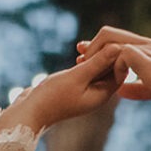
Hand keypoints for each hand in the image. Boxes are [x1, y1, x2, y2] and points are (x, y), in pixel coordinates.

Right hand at [0, 44, 126, 133]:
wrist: (30, 112)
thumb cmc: (53, 97)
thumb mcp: (77, 76)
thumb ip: (97, 62)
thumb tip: (118, 48)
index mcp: (102, 95)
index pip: (120, 72)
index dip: (118, 55)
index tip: (109, 41)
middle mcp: (97, 95)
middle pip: (110, 70)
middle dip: (106, 53)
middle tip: (96, 38)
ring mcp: (86, 92)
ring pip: (98, 69)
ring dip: (93, 55)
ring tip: (83, 44)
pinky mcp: (75, 88)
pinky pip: (87, 71)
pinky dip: (85, 60)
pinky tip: (78, 49)